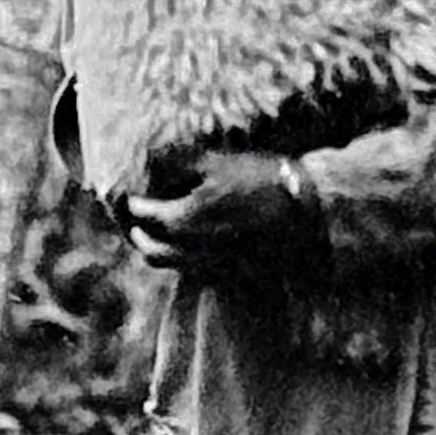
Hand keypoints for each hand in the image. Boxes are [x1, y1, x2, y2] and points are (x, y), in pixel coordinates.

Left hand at [124, 154, 319, 278]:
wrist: (303, 211)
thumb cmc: (261, 180)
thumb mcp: (217, 162)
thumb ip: (180, 164)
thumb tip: (152, 163)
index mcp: (183, 218)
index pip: (144, 213)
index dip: (134, 203)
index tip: (132, 195)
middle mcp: (190, 248)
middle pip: (149, 247)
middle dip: (137, 232)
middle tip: (134, 220)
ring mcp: (208, 264)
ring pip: (166, 263)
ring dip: (154, 249)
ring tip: (152, 236)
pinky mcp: (226, 272)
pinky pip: (189, 270)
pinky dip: (178, 259)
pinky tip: (184, 245)